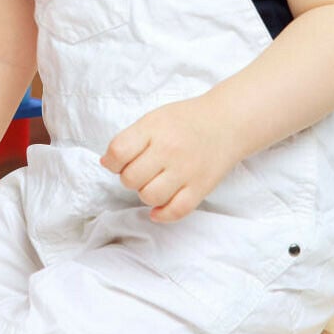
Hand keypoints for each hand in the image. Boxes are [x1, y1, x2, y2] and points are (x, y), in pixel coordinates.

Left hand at [99, 96, 241, 222]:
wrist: (227, 122)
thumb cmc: (185, 120)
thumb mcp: (153, 119)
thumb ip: (129, 139)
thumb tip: (106, 163)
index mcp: (153, 129)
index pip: (118, 152)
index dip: (112, 162)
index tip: (118, 162)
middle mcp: (169, 150)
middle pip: (131, 178)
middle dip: (129, 178)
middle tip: (140, 171)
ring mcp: (186, 170)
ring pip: (150, 196)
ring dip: (145, 194)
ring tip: (153, 183)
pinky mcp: (201, 187)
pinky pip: (177, 211)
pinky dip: (163, 214)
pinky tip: (158, 208)